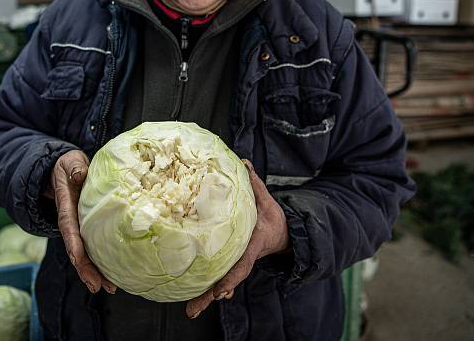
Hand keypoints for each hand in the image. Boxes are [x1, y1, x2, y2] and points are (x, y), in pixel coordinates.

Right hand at [50, 150, 116, 294]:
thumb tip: (78, 173)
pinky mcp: (88, 231)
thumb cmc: (69, 167)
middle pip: (76, 249)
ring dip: (95, 272)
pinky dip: (101, 264)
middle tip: (97, 285)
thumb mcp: (69, 162)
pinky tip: (113, 278)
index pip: (68, 226)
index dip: (73, 243)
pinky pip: (94, 249)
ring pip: (85, 254)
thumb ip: (73, 167)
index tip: (77, 258)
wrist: (65, 172)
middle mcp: (71, 222)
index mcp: (66, 206)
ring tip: (108, 288)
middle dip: (85, 268)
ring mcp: (79, 228)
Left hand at [186, 159, 288, 318]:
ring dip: (205, 298)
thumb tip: (244, 162)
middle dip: (210, 296)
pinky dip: (207, 291)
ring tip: (190, 311)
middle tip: (193, 309)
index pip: (241, 263)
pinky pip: (217, 279)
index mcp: (252, 245)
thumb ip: (255, 184)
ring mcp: (237, 265)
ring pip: (220, 285)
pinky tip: (193, 302)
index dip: (230, 277)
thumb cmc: (272, 219)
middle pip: (226, 282)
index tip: (221, 290)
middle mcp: (243, 259)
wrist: (283, 235)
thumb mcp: (267, 200)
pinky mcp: (230, 266)